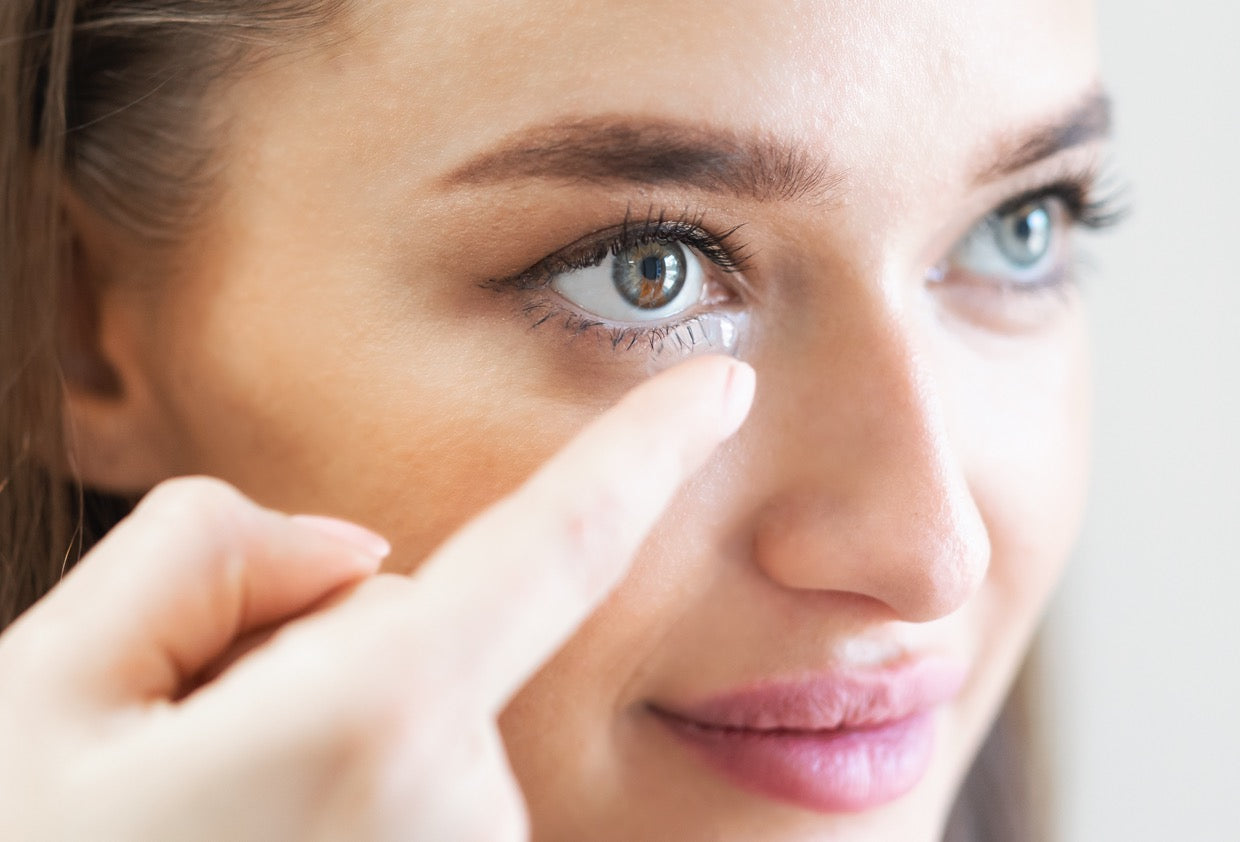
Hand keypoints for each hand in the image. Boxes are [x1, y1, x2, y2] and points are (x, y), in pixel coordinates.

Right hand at [0, 355, 754, 841]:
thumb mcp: (49, 692)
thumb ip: (208, 553)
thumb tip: (354, 553)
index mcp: (377, 728)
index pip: (560, 547)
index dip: (646, 451)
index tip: (725, 389)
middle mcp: (462, 810)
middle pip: (417, 631)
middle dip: (311, 645)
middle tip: (177, 744)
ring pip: (414, 714)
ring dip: (321, 731)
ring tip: (206, 816)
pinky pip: (418, 785)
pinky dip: (346, 786)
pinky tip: (258, 836)